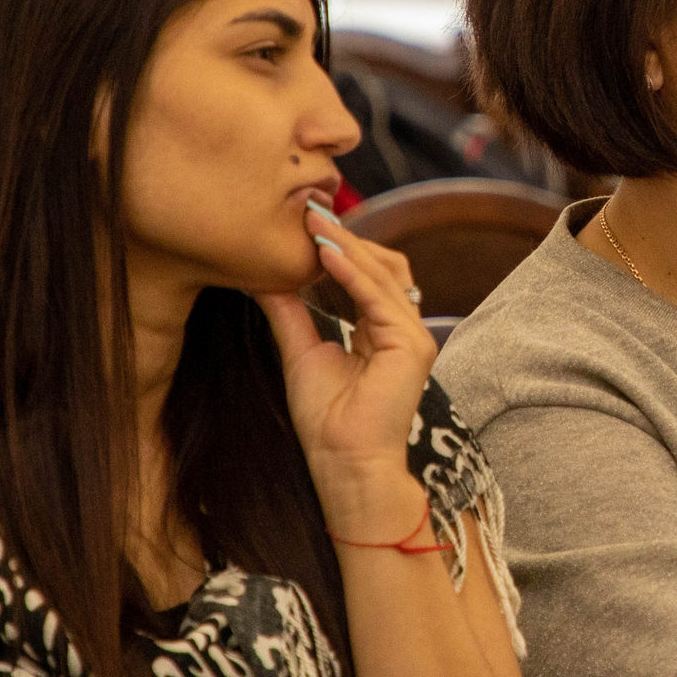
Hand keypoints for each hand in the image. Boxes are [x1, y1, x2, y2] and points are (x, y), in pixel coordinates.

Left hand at [253, 200, 438, 536]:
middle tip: (308, 210)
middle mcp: (404, 329)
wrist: (344, 465)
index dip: (340, 246)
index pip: (367, 275)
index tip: (305, 221)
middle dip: (345, 237)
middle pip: (382, 266)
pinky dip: (352, 273)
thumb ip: (290, 313)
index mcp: (382, 331)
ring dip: (348, 246)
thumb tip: (263, 277)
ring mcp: (413, 337)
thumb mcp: (301, 352)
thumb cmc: (326, 422)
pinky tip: (324, 254)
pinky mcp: (412, 347)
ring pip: (383, 274)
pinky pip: (380, 298)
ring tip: (314, 224)